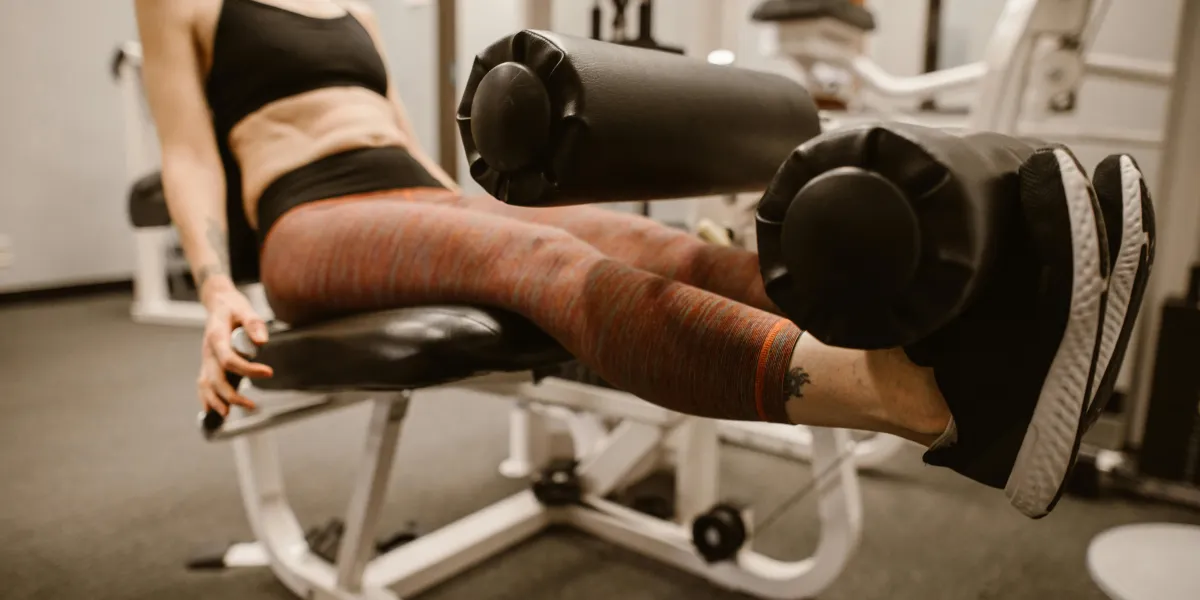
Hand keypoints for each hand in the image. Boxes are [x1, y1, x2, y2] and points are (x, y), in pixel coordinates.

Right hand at [198, 288, 272, 415]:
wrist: (218, 304)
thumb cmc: (233, 307)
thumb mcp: (245, 309)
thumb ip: (254, 324)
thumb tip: (261, 342)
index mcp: (216, 337)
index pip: (229, 359)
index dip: (248, 370)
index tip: (268, 372)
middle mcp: (208, 351)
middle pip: (215, 378)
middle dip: (231, 394)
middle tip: (252, 405)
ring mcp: (206, 359)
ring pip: (206, 384)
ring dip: (216, 401)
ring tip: (229, 414)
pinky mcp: (208, 364)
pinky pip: (203, 383)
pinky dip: (206, 398)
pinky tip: (213, 411)